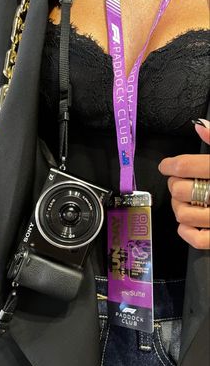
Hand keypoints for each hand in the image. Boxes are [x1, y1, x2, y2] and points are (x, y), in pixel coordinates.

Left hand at [158, 119, 209, 249]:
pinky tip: (190, 221)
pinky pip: (197, 239)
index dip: (169, 165)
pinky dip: (186, 231)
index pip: (185, 166)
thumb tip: (199, 126)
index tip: (166, 165)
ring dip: (178, 207)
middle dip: (173, 184)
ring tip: (184, 200)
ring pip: (183, 214)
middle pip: (180, 190)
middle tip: (178, 181)